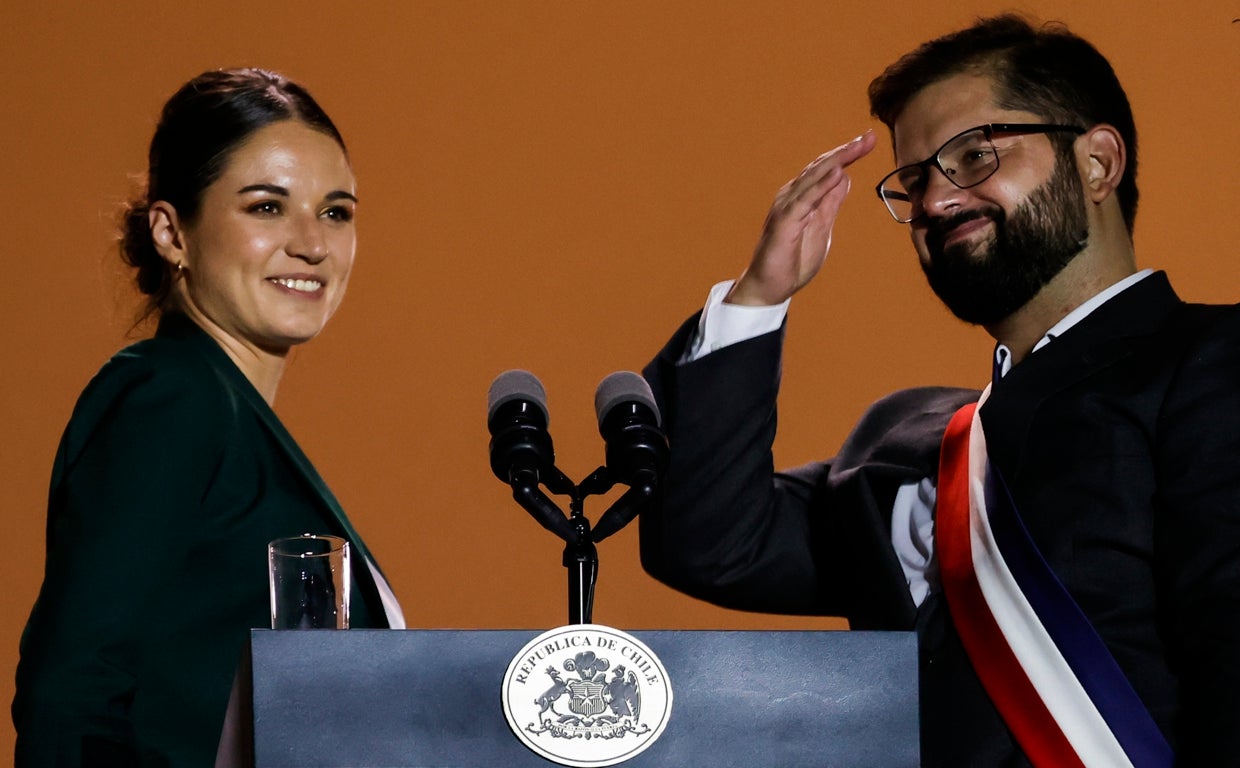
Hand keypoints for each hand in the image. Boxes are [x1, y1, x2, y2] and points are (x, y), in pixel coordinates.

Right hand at [727, 131, 876, 305]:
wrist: (769, 287)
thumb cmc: (792, 260)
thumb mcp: (821, 228)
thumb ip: (830, 203)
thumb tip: (844, 178)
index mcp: (802, 197)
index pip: (827, 170)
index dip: (848, 154)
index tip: (870, 140)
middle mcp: (792, 196)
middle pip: (822, 167)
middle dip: (846, 151)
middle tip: (870, 137)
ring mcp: (787, 208)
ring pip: (813, 178)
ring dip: (836, 161)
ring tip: (856, 146)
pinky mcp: (785, 223)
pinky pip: (805, 200)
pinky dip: (821, 185)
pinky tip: (837, 172)